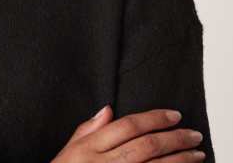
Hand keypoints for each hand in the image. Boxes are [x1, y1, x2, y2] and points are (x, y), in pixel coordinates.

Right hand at [51, 105, 204, 161]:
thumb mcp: (70, 149)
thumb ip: (88, 128)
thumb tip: (107, 108)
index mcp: (91, 147)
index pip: (128, 126)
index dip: (154, 118)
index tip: (174, 115)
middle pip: (146, 146)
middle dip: (174, 138)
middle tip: (194, 134)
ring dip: (180, 161)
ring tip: (197, 154)